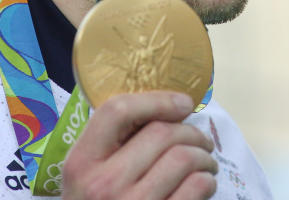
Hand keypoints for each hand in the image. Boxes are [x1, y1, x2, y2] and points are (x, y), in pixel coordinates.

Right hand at [60, 91, 217, 198]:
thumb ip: (109, 146)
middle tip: (199, 139)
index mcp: (81, 163)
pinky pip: (196, 188)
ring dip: (204, 156)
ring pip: (184, 158)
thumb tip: (164, 112)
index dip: (156, 100)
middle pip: (161, 133)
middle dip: (191, 131)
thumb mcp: (85, 177)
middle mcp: (104, 184)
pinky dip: (207, 180)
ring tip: (205, 161)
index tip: (182, 103)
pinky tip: (204, 183)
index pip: (117, 111)